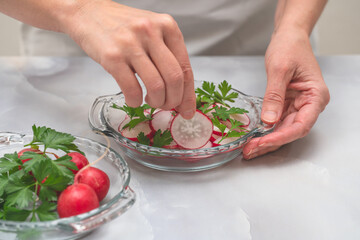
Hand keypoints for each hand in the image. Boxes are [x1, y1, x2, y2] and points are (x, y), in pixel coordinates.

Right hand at [63, 0, 195, 117]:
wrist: (88, 12)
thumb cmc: (122, 26)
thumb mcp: (151, 31)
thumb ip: (167, 54)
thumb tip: (180, 91)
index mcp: (167, 25)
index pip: (185, 67)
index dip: (188, 94)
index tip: (186, 110)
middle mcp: (151, 32)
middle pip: (174, 79)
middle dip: (173, 101)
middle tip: (166, 106)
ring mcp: (131, 44)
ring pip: (156, 86)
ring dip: (156, 102)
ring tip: (150, 101)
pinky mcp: (112, 56)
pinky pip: (132, 89)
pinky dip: (135, 101)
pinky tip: (133, 99)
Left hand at [243, 29, 329, 158]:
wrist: (289, 36)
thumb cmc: (289, 47)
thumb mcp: (280, 70)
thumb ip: (274, 96)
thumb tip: (268, 121)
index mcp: (315, 96)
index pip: (301, 125)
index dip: (281, 137)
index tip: (262, 142)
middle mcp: (309, 104)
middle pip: (291, 131)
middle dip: (270, 142)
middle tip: (250, 151)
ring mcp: (298, 105)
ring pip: (283, 129)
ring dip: (266, 140)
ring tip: (249, 149)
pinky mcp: (287, 104)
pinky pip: (277, 121)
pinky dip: (265, 130)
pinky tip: (254, 137)